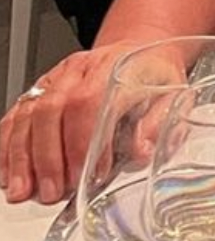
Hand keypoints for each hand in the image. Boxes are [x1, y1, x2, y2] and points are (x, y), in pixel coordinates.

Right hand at [0, 42, 148, 203]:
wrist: (139, 48)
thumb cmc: (155, 74)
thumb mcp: (173, 93)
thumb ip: (157, 123)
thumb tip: (140, 152)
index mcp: (115, 67)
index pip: (90, 102)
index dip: (84, 142)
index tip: (87, 175)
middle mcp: (80, 69)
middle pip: (52, 110)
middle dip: (49, 157)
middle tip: (52, 192)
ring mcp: (56, 77)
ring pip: (29, 114)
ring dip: (22, 158)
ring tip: (23, 191)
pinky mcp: (40, 88)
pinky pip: (16, 115)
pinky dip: (7, 146)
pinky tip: (6, 172)